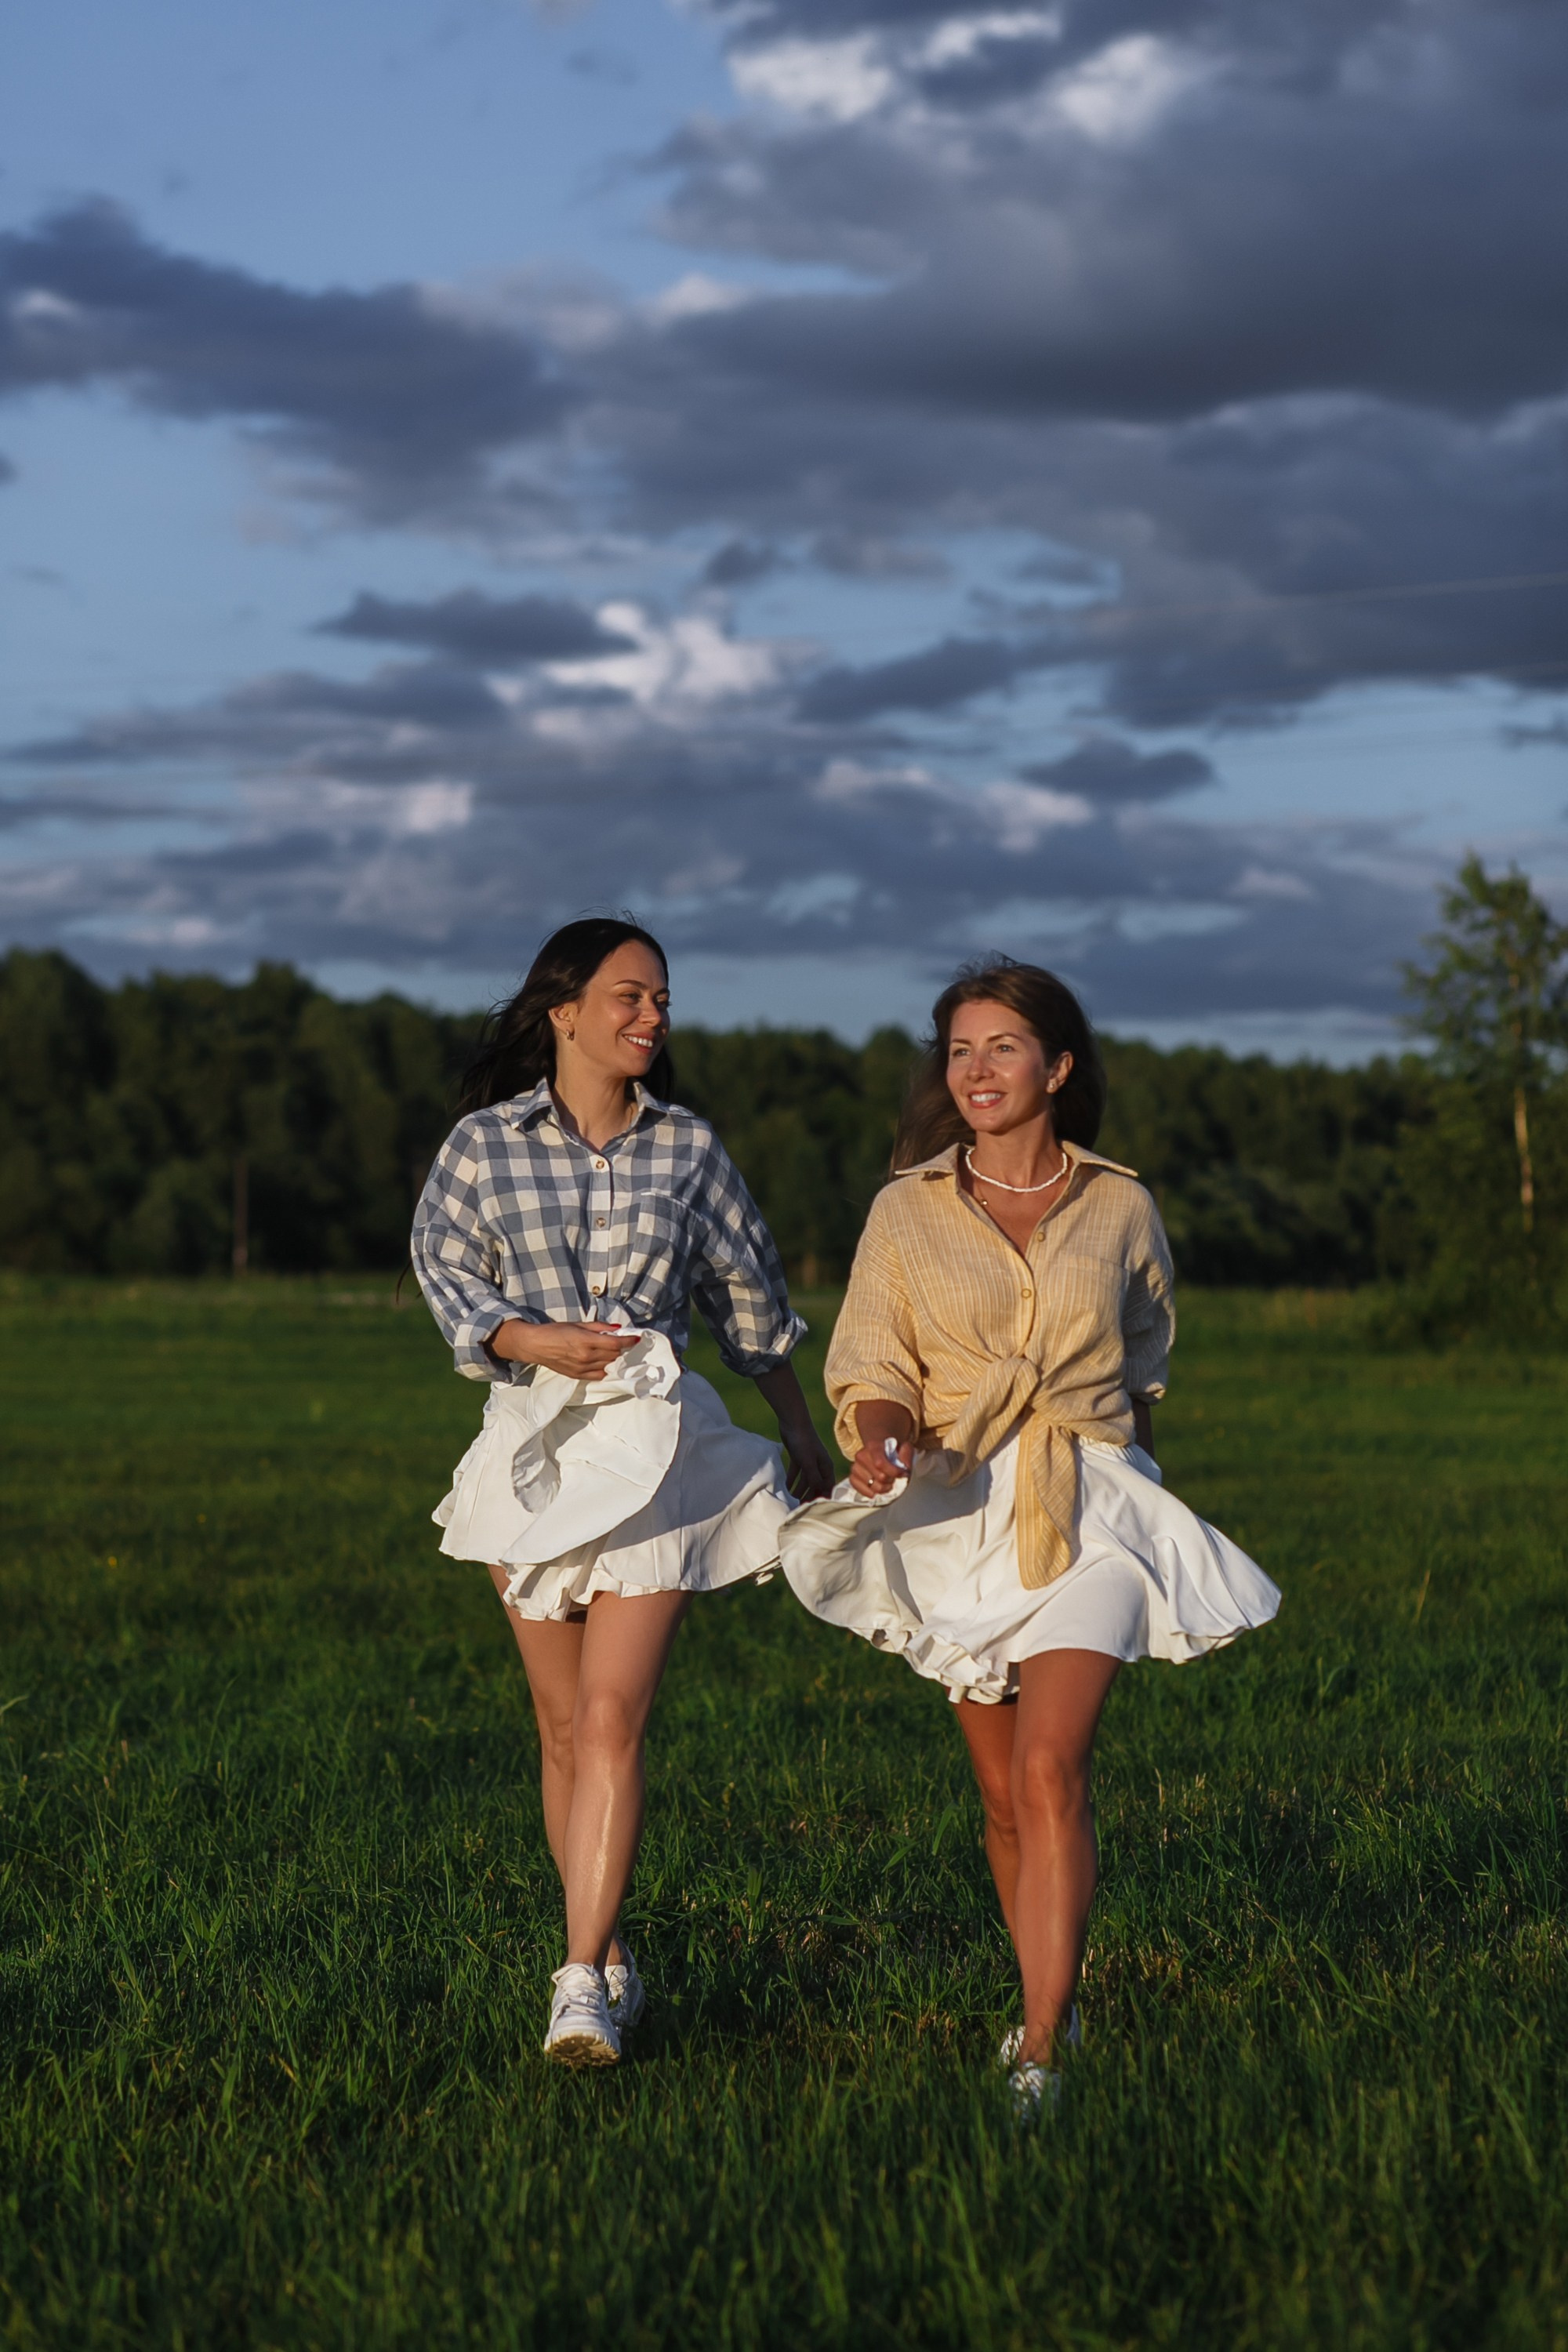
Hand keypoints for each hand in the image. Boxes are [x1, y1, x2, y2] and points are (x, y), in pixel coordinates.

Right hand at [490, 1319, 639, 1381]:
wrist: (535, 1345)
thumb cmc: (555, 1331)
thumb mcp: (578, 1324)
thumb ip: (599, 1327)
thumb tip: (617, 1329)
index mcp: (586, 1341)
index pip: (615, 1344)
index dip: (628, 1341)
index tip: (636, 1338)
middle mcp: (586, 1357)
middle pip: (613, 1356)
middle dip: (621, 1349)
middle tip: (623, 1343)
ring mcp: (582, 1368)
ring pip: (608, 1366)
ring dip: (614, 1359)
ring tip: (614, 1352)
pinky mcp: (577, 1376)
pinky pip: (599, 1376)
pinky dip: (605, 1369)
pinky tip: (605, 1363)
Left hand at [779, 1421, 834, 1501]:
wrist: (793, 1421)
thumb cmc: (804, 1441)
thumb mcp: (809, 1462)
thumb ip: (813, 1478)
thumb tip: (817, 1493)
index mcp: (826, 1466)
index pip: (827, 1486)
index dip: (823, 1498)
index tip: (815, 1510)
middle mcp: (819, 1465)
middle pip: (816, 1485)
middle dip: (809, 1497)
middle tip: (800, 1509)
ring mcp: (809, 1461)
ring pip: (805, 1480)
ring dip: (799, 1490)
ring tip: (791, 1501)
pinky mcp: (798, 1457)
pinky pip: (795, 1473)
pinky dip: (791, 1480)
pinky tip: (784, 1488)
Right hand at [848, 1436, 912, 1496]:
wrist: (881, 1451)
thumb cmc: (894, 1452)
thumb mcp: (904, 1448)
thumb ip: (906, 1455)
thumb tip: (903, 1469)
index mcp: (873, 1446)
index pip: (880, 1463)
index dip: (894, 1472)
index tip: (903, 1473)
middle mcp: (861, 1455)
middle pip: (879, 1477)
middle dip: (891, 1481)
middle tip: (894, 1478)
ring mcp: (855, 1467)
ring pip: (871, 1486)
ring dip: (882, 1488)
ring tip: (886, 1483)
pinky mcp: (852, 1477)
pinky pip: (859, 1489)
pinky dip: (870, 1493)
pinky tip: (876, 1490)